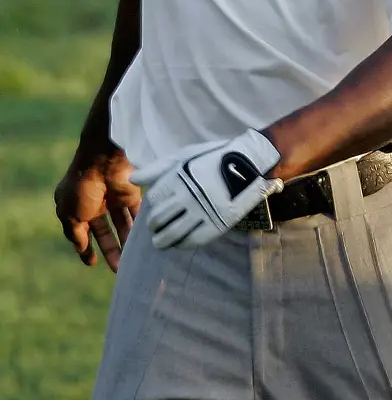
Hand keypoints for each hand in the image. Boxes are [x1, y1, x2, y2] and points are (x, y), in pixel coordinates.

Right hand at [54, 147, 141, 271]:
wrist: (104, 160)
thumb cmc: (82, 186)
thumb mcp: (70, 215)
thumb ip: (76, 233)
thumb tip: (81, 248)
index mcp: (75, 205)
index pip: (81, 231)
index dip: (86, 247)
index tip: (92, 263)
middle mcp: (95, 202)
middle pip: (104, 230)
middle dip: (111, 249)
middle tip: (118, 268)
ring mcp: (113, 197)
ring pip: (121, 224)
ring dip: (126, 241)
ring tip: (131, 260)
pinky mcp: (131, 193)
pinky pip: (135, 213)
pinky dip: (138, 226)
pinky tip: (142, 241)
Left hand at [131, 129, 283, 249]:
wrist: (250, 164)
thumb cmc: (215, 157)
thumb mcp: (186, 155)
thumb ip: (158, 168)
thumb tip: (132, 178)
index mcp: (178, 178)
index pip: (154, 200)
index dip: (153, 206)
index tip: (157, 209)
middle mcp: (187, 196)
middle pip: (158, 219)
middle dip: (154, 226)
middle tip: (157, 229)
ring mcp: (201, 212)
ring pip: (171, 234)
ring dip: (162, 241)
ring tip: (162, 241)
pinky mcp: (215, 224)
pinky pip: (191, 241)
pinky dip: (181, 244)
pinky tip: (180, 243)